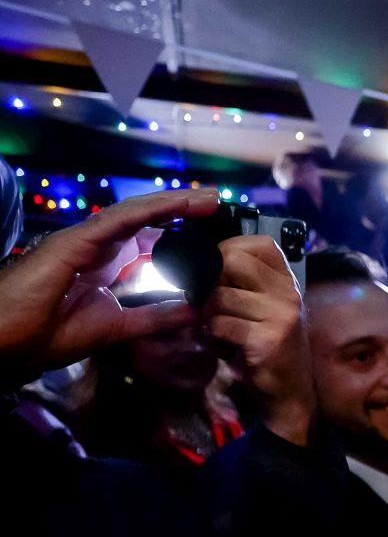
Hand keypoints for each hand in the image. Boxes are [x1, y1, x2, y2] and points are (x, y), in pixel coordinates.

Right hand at [0, 189, 217, 378]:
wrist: (6, 339)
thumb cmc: (49, 334)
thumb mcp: (119, 326)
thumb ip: (157, 316)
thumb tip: (198, 310)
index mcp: (106, 266)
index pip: (149, 242)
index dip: (180, 233)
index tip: (213, 232)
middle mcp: (98, 247)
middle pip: (147, 221)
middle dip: (182, 210)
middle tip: (217, 203)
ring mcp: (86, 240)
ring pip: (137, 213)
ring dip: (173, 203)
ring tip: (207, 197)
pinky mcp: (76, 240)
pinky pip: (119, 219)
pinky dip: (150, 210)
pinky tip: (177, 204)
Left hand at [204, 235, 315, 445]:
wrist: (287, 393)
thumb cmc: (265, 346)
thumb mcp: (259, 308)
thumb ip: (239, 284)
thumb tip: (197, 261)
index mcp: (287, 280)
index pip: (256, 243)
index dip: (227, 251)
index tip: (216, 273)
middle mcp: (288, 292)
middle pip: (232, 260)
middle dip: (209, 280)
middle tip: (208, 303)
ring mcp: (281, 315)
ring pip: (219, 296)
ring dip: (208, 314)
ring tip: (218, 330)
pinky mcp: (268, 339)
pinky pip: (220, 324)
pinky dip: (213, 336)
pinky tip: (224, 347)